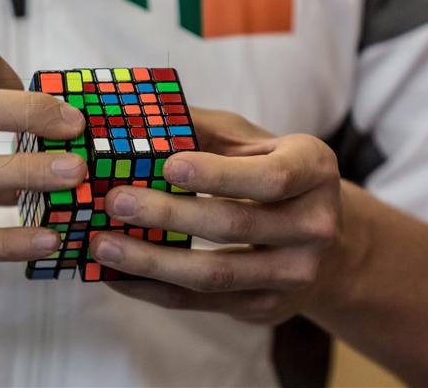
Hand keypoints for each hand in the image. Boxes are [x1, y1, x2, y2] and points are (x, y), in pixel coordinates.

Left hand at [90, 108, 341, 323]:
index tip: (167, 166)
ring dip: (152, 261)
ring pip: (215, 274)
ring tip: (102, 244)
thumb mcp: (247, 141)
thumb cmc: (267, 173)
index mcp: (313, 171)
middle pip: (235, 224)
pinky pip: (200, 303)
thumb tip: (132, 120)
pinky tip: (115, 274)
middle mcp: (314, 225)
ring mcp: (293, 274)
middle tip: (115, 201)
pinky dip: (152, 289)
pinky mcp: (264, 307)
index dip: (218, 174)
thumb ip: (199, 128)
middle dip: (169, 215)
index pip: (270, 177)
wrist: (325, 244)